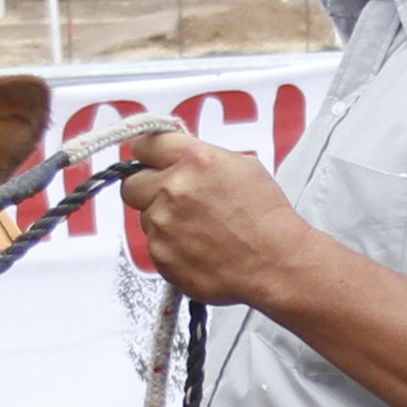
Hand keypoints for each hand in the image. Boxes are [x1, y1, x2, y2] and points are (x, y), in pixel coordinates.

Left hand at [117, 118, 315, 311]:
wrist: (275, 263)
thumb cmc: (266, 216)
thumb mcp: (241, 166)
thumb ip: (199, 157)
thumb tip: (176, 158)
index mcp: (193, 160)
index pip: (145, 144)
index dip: (148, 154)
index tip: (151, 161)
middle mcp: (172, 189)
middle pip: (131, 183)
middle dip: (148, 189)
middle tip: (172, 199)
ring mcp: (163, 225)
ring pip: (145, 218)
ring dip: (163, 221)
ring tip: (199, 230)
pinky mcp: (161, 256)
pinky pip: (154, 246)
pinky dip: (171, 248)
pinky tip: (199, 249)